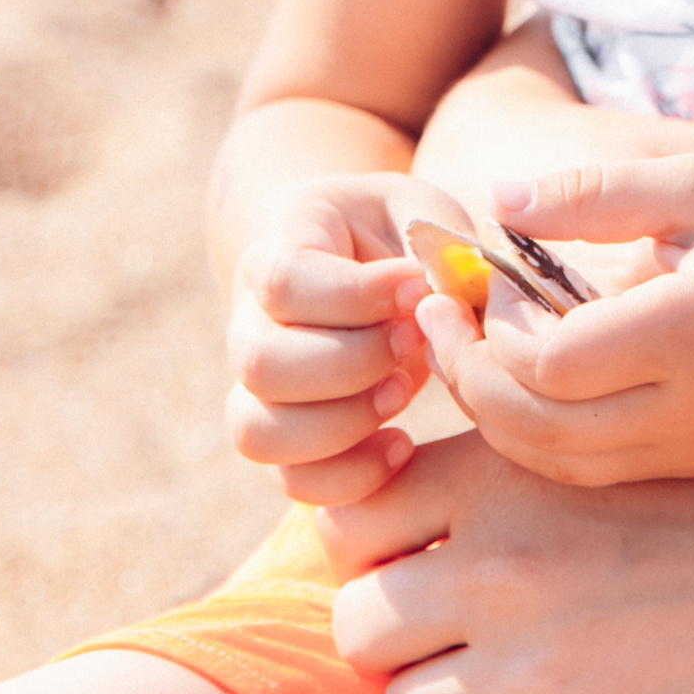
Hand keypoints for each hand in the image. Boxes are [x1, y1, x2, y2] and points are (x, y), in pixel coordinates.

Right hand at [225, 176, 433, 504]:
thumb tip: (444, 308)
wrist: (362, 259)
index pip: (284, 281)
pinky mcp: (285, 439)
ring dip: (343, 425)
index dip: (354, 295)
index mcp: (279, 248)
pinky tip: (401, 448)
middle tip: (417, 340)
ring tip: (405, 391)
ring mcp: (257, 389)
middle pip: (262, 364)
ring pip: (260, 432)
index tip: (416, 289)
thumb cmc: (398, 232)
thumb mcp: (420, 214)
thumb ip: (436, 249)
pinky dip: (347, 479)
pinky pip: (292, 480)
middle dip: (352, 362)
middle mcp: (249, 323)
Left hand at [319, 424, 693, 693]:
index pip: (357, 517)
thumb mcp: (635, 450)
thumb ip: (532, 478)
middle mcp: (502, 566)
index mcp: (513, 470)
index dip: (387, 546)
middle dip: (408, 640)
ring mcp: (532, 673)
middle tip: (480, 642)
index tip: (433, 560)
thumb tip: (447, 522)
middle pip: (362, 626)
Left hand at [416, 153, 693, 481]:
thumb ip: (598, 193)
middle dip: (471, 379)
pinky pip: (593, 473)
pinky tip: (521, 384)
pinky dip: (539, 439)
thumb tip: (497, 200)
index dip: (495, 329)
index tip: (477, 280)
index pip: (556, 362)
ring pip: (559, 465)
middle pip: (542, 428)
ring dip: (496, 417)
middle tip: (437, 322)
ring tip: (465, 351)